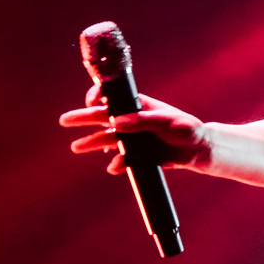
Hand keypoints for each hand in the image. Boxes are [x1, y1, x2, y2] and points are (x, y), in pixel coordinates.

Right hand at [60, 84, 206, 174]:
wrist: (199, 151)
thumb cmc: (187, 129)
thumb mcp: (166, 122)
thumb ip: (142, 121)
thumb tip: (115, 122)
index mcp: (138, 105)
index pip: (112, 96)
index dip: (97, 96)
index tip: (90, 101)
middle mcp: (132, 120)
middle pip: (102, 117)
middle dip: (83, 118)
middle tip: (64, 121)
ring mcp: (134, 137)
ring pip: (107, 138)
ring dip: (92, 142)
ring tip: (75, 147)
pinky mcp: (139, 154)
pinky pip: (122, 158)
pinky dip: (117, 162)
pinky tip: (114, 166)